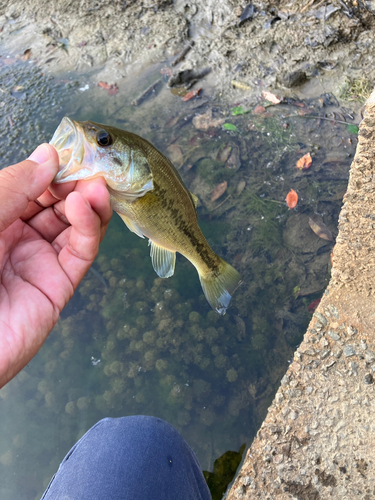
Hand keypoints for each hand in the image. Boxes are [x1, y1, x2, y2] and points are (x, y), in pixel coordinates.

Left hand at [0, 144, 111, 386]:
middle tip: (91, 166)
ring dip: (88, 202)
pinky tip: (87, 205)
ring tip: (96, 184)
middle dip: (74, 183)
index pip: (30, 187)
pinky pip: (80, 251)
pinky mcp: (59, 286)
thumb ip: (12, 189)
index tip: (69, 150)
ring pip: (74, 225)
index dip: (50, 168)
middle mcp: (16, 239)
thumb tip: (48, 155)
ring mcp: (39, 262)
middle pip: (56, 204)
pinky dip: (89, 226)